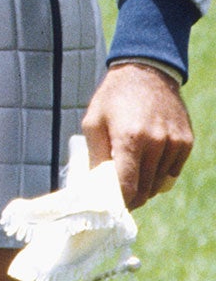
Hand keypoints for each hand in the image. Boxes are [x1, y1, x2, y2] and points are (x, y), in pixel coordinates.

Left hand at [82, 61, 193, 209]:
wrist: (146, 72)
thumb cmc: (113, 98)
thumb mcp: (93, 122)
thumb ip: (96, 155)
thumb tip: (95, 185)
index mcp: (130, 139)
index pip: (128, 186)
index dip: (121, 202)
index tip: (114, 208)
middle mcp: (156, 144)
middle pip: (146, 188)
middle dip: (133, 198)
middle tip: (120, 199)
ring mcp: (175, 143)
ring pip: (160, 182)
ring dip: (147, 186)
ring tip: (132, 179)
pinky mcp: (186, 142)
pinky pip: (173, 170)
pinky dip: (160, 173)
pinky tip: (148, 164)